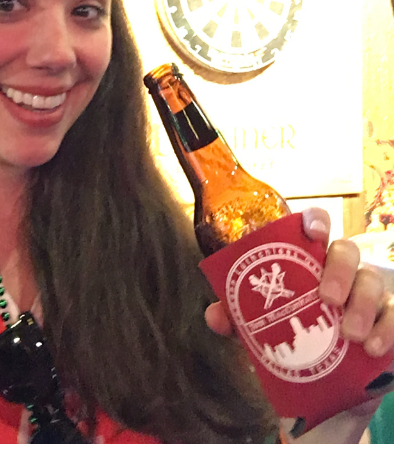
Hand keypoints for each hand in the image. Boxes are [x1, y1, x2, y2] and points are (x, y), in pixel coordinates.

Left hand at [204, 207, 393, 440]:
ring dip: (362, 305)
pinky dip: (387, 329)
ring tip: (350, 334)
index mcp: (307, 262)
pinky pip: (395, 314)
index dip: (315, 221)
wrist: (321, 385)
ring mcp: (366, 292)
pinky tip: (372, 347)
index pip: (315, 228)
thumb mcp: (260, 328)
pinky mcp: (387, 318)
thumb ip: (237, 318)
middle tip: (327, 299)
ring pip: (373, 280)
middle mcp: (340, 270)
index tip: (312, 232)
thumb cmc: (291, 338)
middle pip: (347, 251)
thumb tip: (215, 316)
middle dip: (339, 271)